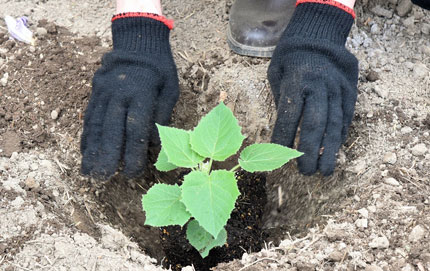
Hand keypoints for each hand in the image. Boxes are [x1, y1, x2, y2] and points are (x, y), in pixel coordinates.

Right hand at [81, 17, 178, 177]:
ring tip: (88, 172)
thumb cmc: (160, 68)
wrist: (138, 41)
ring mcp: (104, 93)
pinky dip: (86, 136)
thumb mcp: (170, 88)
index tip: (131, 173)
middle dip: (107, 157)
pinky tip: (85, 152)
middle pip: (111, 130)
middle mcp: (119, 95)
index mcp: (142, 95)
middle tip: (103, 178)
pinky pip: (89, 117)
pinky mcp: (96, 92)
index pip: (136, 130)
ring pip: (96, 125)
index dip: (133, 154)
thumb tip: (154, 144)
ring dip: (91, 150)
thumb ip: (162, 115)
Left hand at [268, 3, 357, 175]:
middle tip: (305, 173)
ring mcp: (337, 89)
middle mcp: (319, 86)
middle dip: (310, 152)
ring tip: (325, 171)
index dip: (283, 139)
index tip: (278, 159)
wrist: (318, 35)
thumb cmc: (290, 58)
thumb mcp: (276, 74)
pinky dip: (339, 136)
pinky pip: (345, 118)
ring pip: (334, 124)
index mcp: (296, 80)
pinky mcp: (349, 91)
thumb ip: (281, 101)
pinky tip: (334, 151)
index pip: (289, 116)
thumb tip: (282, 134)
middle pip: (315, 124)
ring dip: (329, 151)